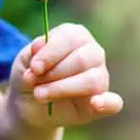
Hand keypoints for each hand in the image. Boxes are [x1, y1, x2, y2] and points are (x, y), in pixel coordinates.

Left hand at [7, 23, 122, 129]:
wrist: (28, 103)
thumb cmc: (31, 74)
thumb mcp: (25, 60)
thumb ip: (33, 52)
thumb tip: (39, 45)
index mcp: (75, 36)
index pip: (71, 37)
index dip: (51, 52)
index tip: (33, 67)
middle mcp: (93, 53)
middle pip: (82, 60)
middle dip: (53, 73)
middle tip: (32, 82)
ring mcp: (100, 78)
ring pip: (92, 81)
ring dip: (62, 89)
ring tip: (40, 95)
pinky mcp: (101, 103)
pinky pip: (114, 102)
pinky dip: (107, 103)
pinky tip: (95, 104)